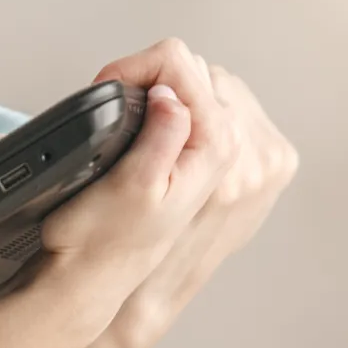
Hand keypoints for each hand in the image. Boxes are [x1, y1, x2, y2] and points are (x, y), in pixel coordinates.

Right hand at [34, 39, 239, 339]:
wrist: (103, 281)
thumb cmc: (100, 240)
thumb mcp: (128, 186)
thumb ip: (159, 134)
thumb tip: (170, 94)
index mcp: (221, 151)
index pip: (182, 66)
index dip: (135, 69)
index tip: (106, 87)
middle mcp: (246, 154)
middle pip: (200, 74)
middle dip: (156, 82)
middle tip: (119, 109)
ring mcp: (247, 162)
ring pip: (208, 90)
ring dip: (171, 96)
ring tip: (138, 122)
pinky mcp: (240, 167)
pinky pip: (216, 114)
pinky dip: (186, 113)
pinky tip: (162, 133)